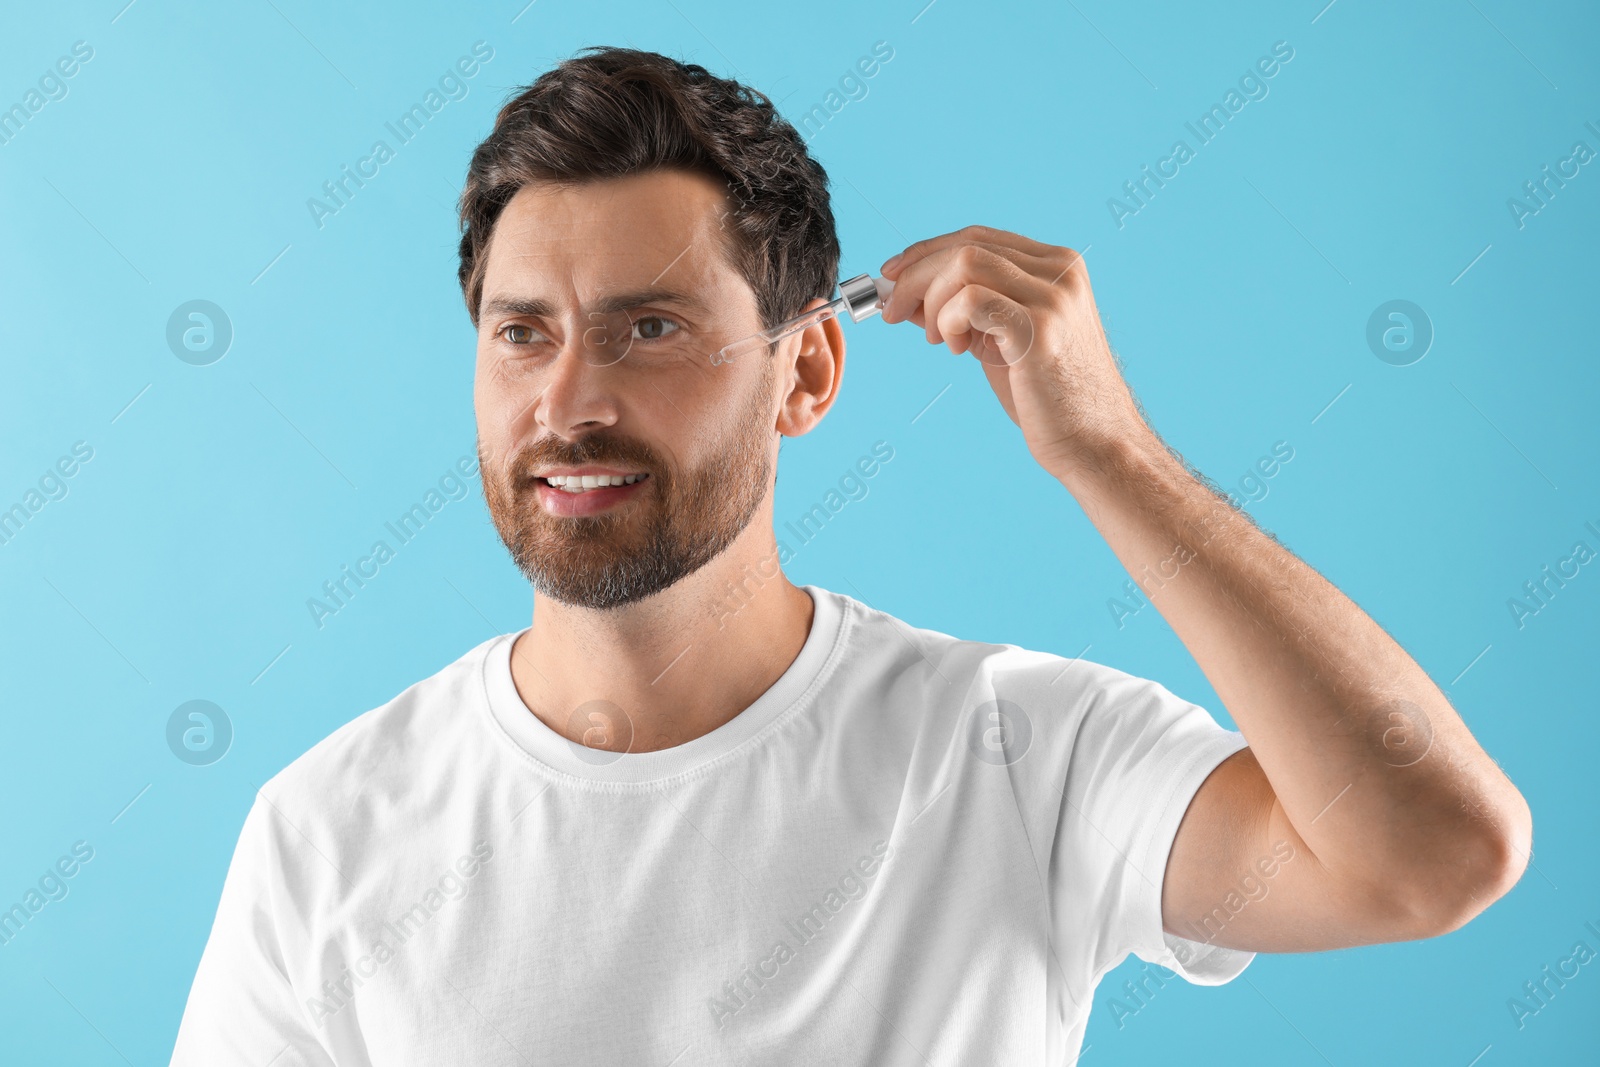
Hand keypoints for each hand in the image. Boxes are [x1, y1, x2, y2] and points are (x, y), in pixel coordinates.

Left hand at [879, 225, 1149, 481]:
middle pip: (966, 246)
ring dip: (933, 301)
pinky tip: (958, 350)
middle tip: (893, 312)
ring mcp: (1053, 297)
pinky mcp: (1040, 329)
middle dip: (916, 276)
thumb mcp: (997, 339)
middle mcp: (1059, 272)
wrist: (1093, 441)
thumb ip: (961, 311)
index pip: (978, 238)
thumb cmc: (1047, 397)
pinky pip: (970, 300)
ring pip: (964, 265)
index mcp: (1056, 266)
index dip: (928, 251)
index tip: (893, 275)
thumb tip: (905, 295)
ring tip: (939, 340)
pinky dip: (948, 320)